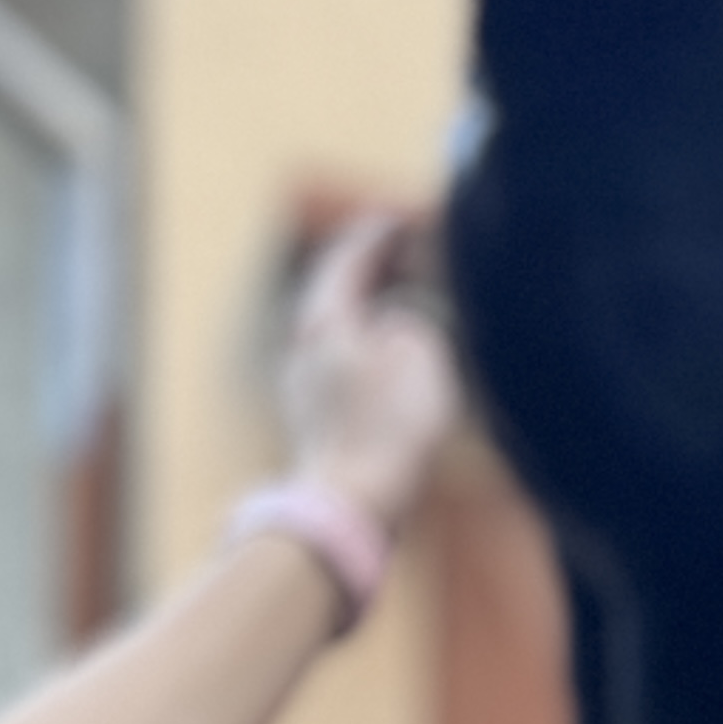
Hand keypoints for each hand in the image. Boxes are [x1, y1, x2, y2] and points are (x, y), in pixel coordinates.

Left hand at [277, 211, 456, 534]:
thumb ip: (410, 321)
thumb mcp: (418, 354)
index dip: (374, 237)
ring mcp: (306, 387)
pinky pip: (345, 364)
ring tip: (402, 300)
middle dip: (368, 271)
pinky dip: (371, 346)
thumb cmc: (388, 427)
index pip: (345, 261)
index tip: (395, 219)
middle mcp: (304, 348)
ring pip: (339, 331)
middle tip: (399, 251)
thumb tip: (396, 323)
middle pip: (334, 293)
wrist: (355, 504)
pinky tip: (392, 359)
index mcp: (323, 321)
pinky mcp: (318, 421)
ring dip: (371, 311)